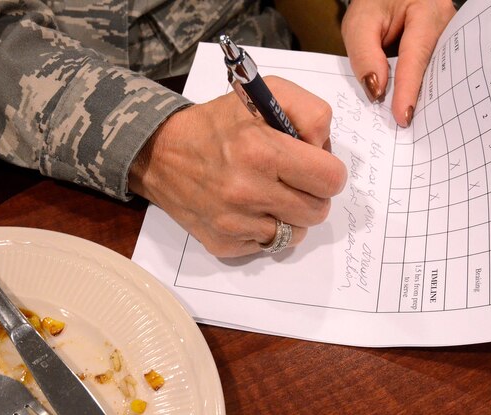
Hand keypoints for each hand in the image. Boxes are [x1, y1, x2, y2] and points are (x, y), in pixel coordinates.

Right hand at [129, 76, 346, 256]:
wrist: (160, 154)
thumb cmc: (217, 124)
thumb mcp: (266, 93)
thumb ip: (310, 113)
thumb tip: (325, 149)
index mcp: (261, 150)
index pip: (329, 179)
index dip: (328, 172)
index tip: (313, 166)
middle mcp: (248, 191)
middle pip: (318, 211)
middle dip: (312, 194)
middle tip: (292, 180)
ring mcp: (235, 223)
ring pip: (297, 233)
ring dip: (291, 214)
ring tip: (269, 193)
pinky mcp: (224, 243)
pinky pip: (269, 245)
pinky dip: (266, 229)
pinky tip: (248, 209)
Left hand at [342, 0, 454, 126]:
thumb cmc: (375, 3)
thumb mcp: (360, 23)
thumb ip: (365, 55)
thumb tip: (377, 92)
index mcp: (427, 12)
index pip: (416, 57)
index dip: (408, 89)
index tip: (403, 117)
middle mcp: (447, 24)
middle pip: (434, 69)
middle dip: (420, 98)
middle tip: (408, 128)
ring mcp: (450, 37)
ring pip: (439, 74)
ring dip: (424, 97)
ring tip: (414, 124)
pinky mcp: (445, 49)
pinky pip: (436, 73)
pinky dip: (423, 90)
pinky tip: (415, 108)